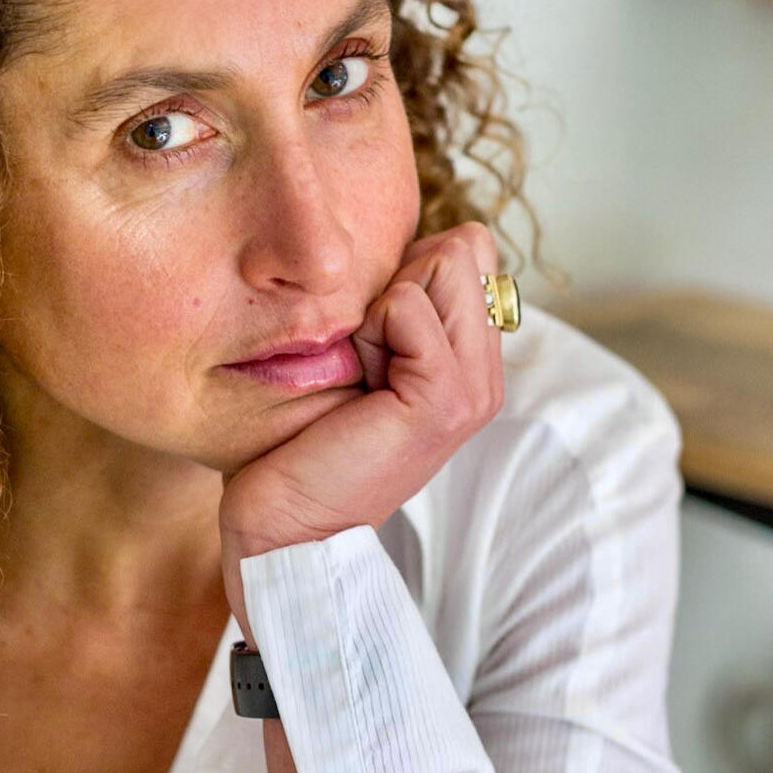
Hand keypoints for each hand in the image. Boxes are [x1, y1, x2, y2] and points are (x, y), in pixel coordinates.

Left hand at [218, 221, 506, 582]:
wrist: (288, 529)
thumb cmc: (305, 445)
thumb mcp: (360, 358)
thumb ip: (396, 307)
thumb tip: (408, 243)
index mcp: (470, 360)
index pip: (471, 250)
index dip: (408, 269)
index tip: (371, 336)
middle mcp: (485, 372)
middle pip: (465, 248)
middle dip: (397, 282)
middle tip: (365, 355)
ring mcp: (473, 388)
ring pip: (444, 266)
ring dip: (381, 306)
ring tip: (362, 369)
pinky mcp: (443, 400)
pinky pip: (410, 307)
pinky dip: (372, 328)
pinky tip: (359, 379)